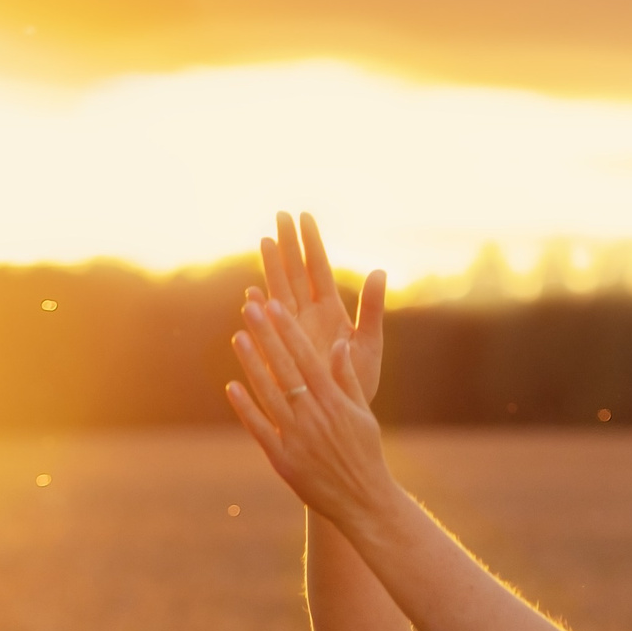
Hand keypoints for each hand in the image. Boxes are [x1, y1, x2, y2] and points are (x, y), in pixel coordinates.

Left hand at [226, 292, 397, 528]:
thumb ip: (347, 379)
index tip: (275, 307)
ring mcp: (296, 437)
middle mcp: (314, 416)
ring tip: (238, 337)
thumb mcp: (363, 413)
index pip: (307, 357)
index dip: (289, 330)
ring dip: (252, 365)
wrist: (362, 499)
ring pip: (269, 394)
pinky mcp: (282, 459)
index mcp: (335, 401)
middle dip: (266, 336)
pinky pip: (260, 429)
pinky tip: (232, 386)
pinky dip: (245, 408)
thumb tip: (338, 345)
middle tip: (250, 308)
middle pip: (285, 369)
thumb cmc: (365, 453)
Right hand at [248, 212, 384, 403]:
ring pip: (278, 293)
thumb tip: (380, 269)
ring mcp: (290, 332)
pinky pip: (265, 327)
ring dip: (271, 268)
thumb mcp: (369, 343)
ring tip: (265, 241)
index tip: (304, 215)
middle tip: (281, 214)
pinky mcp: (278, 351)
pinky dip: (259, 310)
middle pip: (294, 273)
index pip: (318, 269)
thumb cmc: (359, 381)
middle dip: (288, 245)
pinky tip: (252, 294)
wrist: (343, 416)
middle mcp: (307, 316)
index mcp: (330, 311)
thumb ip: (373, 308)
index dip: (311, 243)